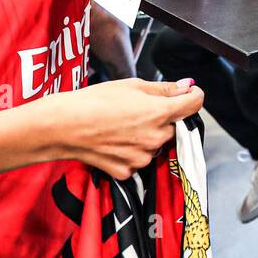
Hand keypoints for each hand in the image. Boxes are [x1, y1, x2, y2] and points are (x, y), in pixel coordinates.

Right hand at [51, 78, 204, 180]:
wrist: (62, 127)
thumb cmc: (94, 101)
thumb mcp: (132, 85)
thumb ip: (164, 89)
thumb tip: (187, 88)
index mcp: (160, 113)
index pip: (194, 105)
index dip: (192, 96)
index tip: (187, 94)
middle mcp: (156, 138)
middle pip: (174, 127)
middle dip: (163, 118)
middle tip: (138, 110)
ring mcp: (143, 158)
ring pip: (156, 144)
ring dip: (147, 136)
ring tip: (120, 125)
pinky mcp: (128, 172)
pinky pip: (138, 160)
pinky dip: (131, 151)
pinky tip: (113, 141)